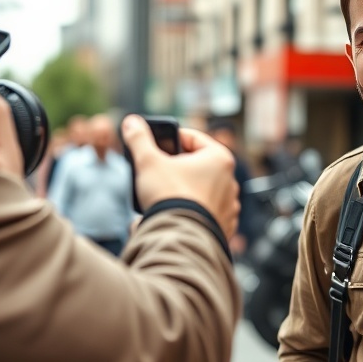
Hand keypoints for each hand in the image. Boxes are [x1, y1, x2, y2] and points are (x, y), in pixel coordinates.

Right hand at [121, 115, 239, 239]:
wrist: (179, 238)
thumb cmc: (169, 196)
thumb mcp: (148, 162)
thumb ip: (139, 139)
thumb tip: (131, 122)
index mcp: (220, 158)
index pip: (193, 138)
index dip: (171, 139)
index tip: (157, 146)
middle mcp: (231, 181)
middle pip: (198, 165)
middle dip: (177, 168)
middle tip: (157, 172)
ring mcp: (230, 206)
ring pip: (203, 190)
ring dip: (185, 190)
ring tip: (164, 196)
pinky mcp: (224, 227)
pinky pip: (206, 213)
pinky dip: (193, 211)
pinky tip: (176, 214)